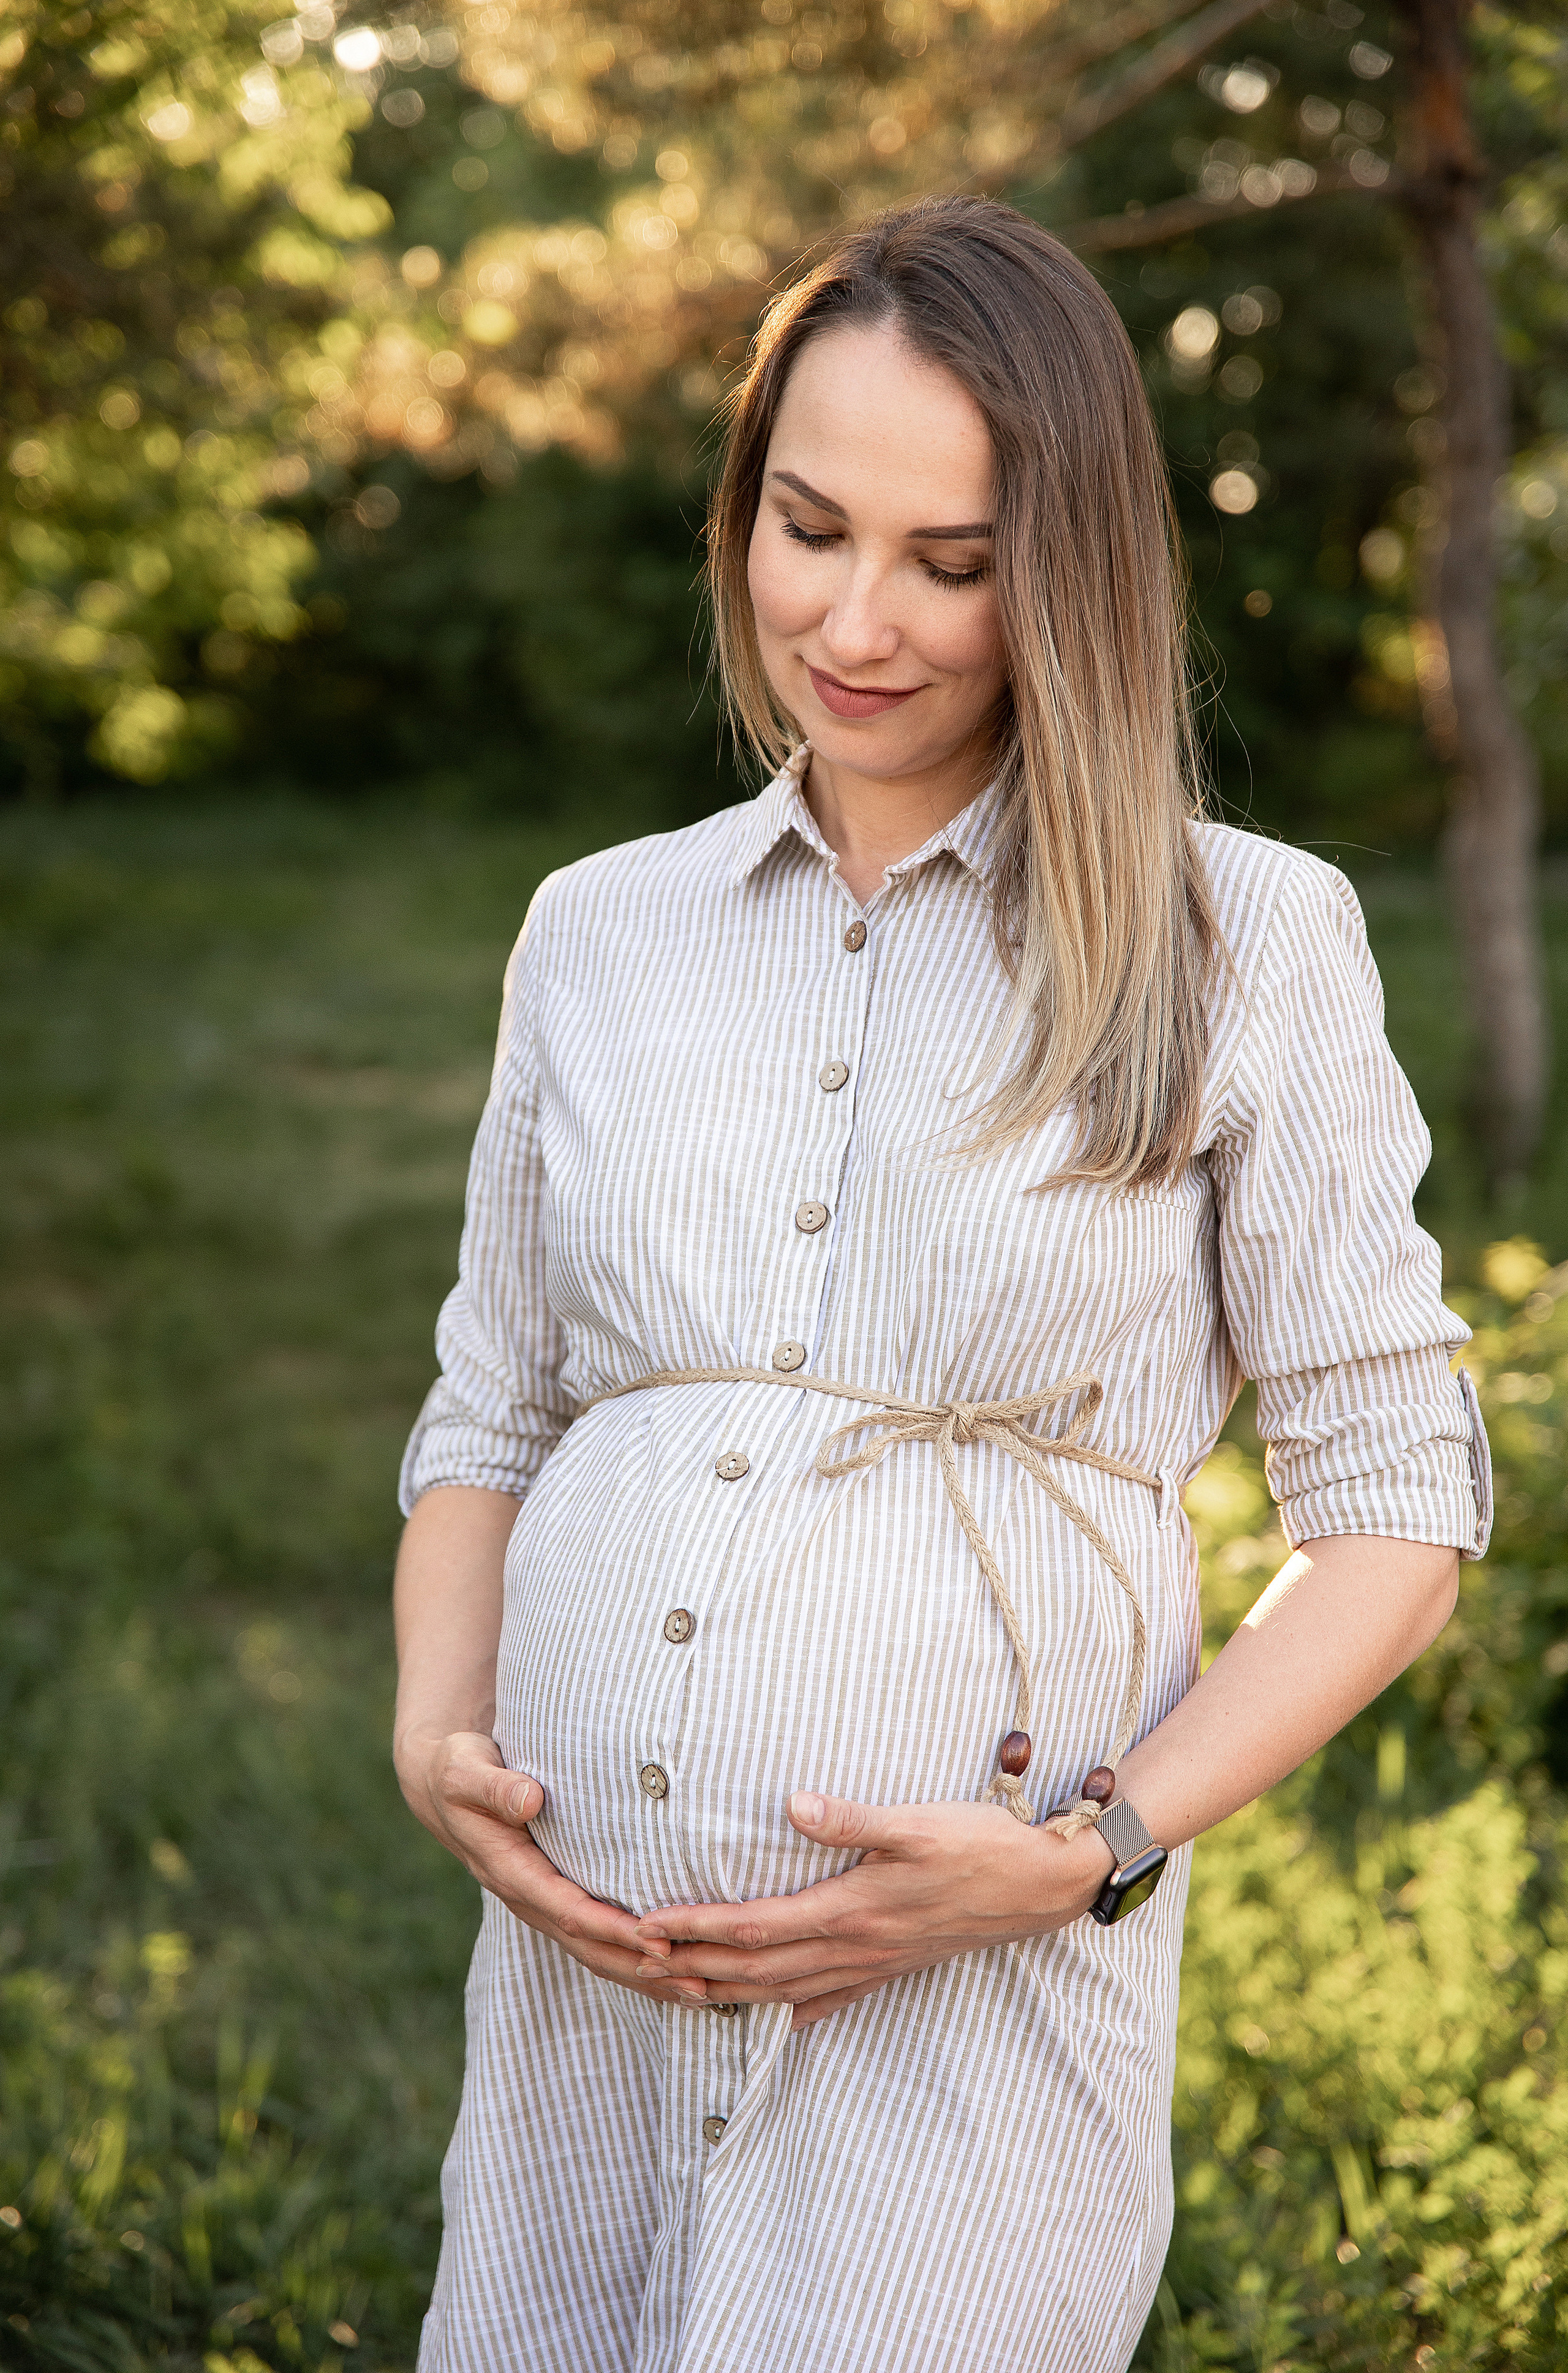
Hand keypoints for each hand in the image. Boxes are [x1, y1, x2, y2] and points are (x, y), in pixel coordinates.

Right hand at [396, 1727, 710, 2008]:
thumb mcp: (464, 1772)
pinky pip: (597, 1940)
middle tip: (698, 1980)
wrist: (443, 1789)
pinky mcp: (556, 1900)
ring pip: (597, 1953)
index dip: (613, 1928)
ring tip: (702, 1992)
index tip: (658, 1939)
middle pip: (591, 1947)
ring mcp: (543, 1905)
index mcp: (511, 1872)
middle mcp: (529, 1898)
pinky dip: (635, 1961)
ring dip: (646, 1976)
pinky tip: (674, 1970)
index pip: (569, 1910)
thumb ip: (494, 1786)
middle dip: (643, 1966)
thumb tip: (529, 1798)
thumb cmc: (459, 1772)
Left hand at [632, 1791, 1115, 2029]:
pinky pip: (829, 1997)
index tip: (646, 1926)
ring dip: (729, 1992)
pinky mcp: (892, 1965)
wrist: (1042, 1884)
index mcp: (850, 1910)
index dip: (696, 1927)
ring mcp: (873, 1963)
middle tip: (639, 1966)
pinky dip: (792, 2008)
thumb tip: (794, 1805)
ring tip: (682, 1988)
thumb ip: (852, 1819)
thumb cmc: (979, 1845)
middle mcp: (854, 1947)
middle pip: (756, 1970)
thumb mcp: (916, 1822)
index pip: (754, 1926)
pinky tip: (779, 2016)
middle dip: (693, 1968)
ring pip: (784, 1990)